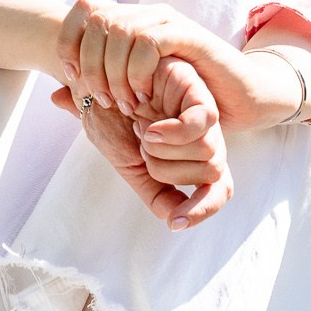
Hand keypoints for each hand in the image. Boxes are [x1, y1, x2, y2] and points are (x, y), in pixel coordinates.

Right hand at [50, 59, 229, 227]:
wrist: (92, 87)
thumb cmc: (113, 122)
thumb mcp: (133, 166)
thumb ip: (155, 194)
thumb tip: (176, 221)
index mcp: (193, 158)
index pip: (218, 191)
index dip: (202, 210)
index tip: (176, 223)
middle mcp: (204, 138)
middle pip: (211, 175)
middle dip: (168, 170)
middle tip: (143, 148)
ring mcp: (203, 115)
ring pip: (208, 154)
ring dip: (164, 152)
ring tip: (143, 130)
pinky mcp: (196, 91)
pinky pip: (202, 123)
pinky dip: (174, 133)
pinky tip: (150, 128)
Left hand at [54, 0, 308, 132]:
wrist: (239, 98)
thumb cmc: (184, 100)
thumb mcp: (132, 96)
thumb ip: (96, 92)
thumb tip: (55, 95)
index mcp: (129, 22)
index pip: (84, 9)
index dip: (68, 41)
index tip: (71, 78)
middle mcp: (146, 14)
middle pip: (97, 19)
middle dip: (89, 63)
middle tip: (101, 99)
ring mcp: (167, 22)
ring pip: (120, 29)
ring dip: (113, 71)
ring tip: (123, 103)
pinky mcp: (188, 35)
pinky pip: (149, 41)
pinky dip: (137, 71)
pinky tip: (143, 96)